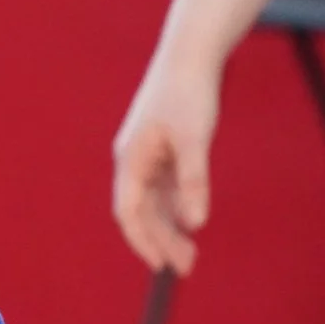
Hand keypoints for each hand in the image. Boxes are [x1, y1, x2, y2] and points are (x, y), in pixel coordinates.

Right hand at [111, 58, 220, 275]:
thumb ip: (193, 182)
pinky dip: (174, 208)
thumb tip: (195, 223)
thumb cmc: (188, 94)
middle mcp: (133, 162)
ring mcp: (147, 156)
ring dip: (168, 228)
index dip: (142, 241)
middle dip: (160, 241)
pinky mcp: (162, 150)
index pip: (129, 212)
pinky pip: (164, 189)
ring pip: (153, 203)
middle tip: (186, 267)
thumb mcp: (194, 139)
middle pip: (141, 212)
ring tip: (190, 255)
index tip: (161, 265)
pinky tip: (189, 223)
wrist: (189, 55)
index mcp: (131, 160)